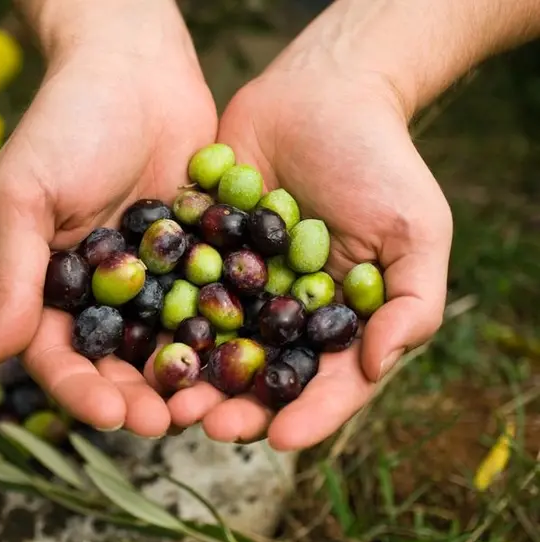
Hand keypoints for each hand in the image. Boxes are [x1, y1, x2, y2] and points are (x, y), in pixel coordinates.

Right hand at [0, 9, 217, 437]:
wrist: (134, 64)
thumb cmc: (66, 120)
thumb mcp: (25, 193)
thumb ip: (12, 272)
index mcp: (50, 286)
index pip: (57, 354)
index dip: (79, 389)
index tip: (109, 411)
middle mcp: (102, 292)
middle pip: (116, 363)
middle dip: (136, 397)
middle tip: (165, 422)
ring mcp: (153, 279)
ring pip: (167, 345)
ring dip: (183, 380)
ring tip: (208, 406)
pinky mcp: (200, 258)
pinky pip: (211, 305)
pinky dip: (225, 334)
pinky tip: (246, 357)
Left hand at [168, 63, 452, 449]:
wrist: (322, 92)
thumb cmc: (380, 161)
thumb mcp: (415, 229)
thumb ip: (411, 301)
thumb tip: (378, 364)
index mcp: (333, 322)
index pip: (323, 382)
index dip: (306, 415)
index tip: (281, 439)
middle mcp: (279, 312)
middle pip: (257, 374)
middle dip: (232, 404)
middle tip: (204, 423)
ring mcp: (234, 284)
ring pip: (208, 343)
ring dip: (186, 374)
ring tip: (164, 395)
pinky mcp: (195, 251)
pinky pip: (174, 289)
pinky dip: (156, 315)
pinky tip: (136, 336)